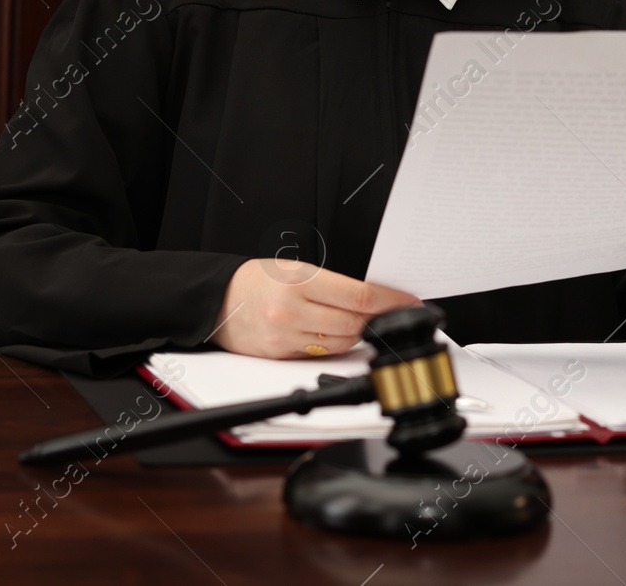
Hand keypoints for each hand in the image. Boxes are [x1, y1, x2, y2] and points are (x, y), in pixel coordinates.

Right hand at [209, 258, 420, 358]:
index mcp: (299, 282)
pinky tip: (330, 333)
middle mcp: (292, 311)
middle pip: (354, 324)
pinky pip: (319, 356)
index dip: (391, 301)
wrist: (215, 299)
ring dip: (355, 334)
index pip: (359, 296)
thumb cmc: (257, 279)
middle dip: (374, 319)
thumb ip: (331, 284)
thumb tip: (371, 298)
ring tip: (353, 320)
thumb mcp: (295, 269)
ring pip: (340, 344)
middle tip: (385, 313)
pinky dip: (332, 346)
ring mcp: (285, 337)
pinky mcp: (280, 356)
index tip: (409, 301)